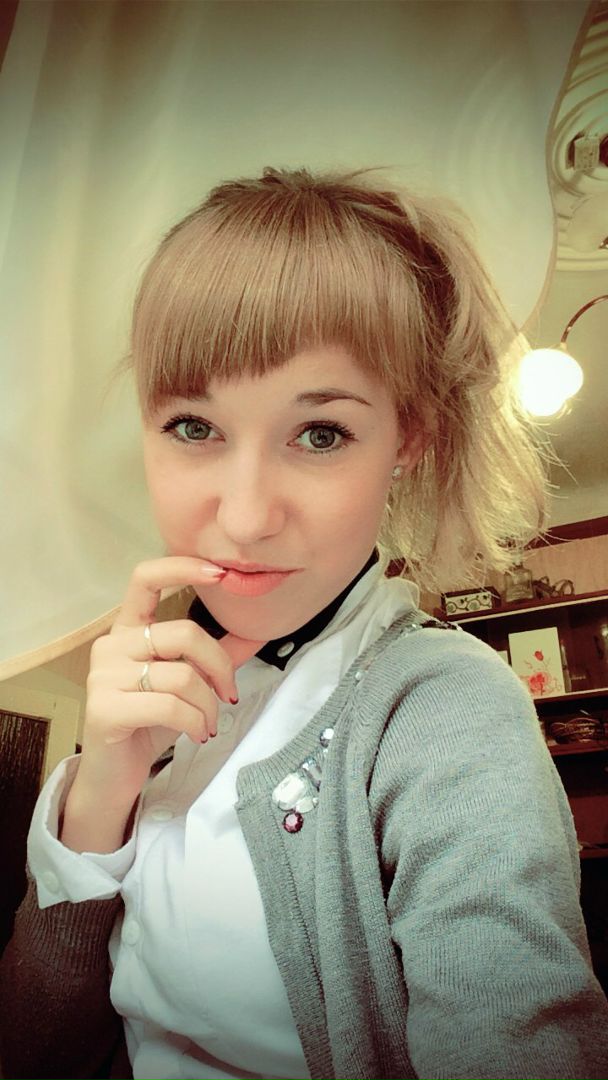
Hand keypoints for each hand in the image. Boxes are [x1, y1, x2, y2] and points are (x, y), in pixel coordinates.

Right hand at [61, 557, 265, 850]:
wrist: (116, 774)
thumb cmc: (151, 722)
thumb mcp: (190, 683)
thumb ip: (218, 655)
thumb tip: (258, 629)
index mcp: (129, 630)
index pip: (146, 578)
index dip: (182, 567)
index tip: (221, 573)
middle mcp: (111, 645)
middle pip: (184, 634)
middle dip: (220, 667)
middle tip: (229, 695)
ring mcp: (103, 675)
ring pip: (182, 675)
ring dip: (208, 706)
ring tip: (208, 724)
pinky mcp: (104, 708)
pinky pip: (170, 706)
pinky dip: (195, 722)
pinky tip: (197, 734)